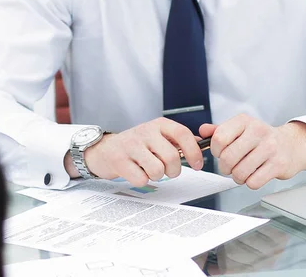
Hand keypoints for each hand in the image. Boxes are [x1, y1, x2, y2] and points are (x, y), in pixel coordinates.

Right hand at [77, 118, 203, 186]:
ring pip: (157, 170)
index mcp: (158, 125)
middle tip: (169, 171)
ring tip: (150, 170)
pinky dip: (142, 180)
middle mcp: (145, 132)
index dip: (194, 151)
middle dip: (174, 170)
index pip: (182, 134)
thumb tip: (201, 143)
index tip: (197, 164)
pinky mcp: (119, 160)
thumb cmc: (136, 145)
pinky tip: (136, 172)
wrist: (104, 149)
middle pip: (171, 156)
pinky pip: (141, 179)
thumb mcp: (157, 136)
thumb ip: (178, 140)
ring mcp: (131, 146)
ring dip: (157, 176)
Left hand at [199, 114, 305, 189]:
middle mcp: (258, 131)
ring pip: (239, 172)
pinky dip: (250, 182)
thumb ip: (219, 130)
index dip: (215, 151)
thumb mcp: (240, 129)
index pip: (219, 138)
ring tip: (242, 171)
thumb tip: (202, 131)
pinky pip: (253, 182)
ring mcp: (270, 148)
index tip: (220, 153)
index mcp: (244, 121)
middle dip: (224, 168)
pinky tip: (254, 175)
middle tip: (229, 167)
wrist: (292, 145)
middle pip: (227, 158)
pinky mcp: (278, 165)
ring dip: (237, 177)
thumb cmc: (261, 139)